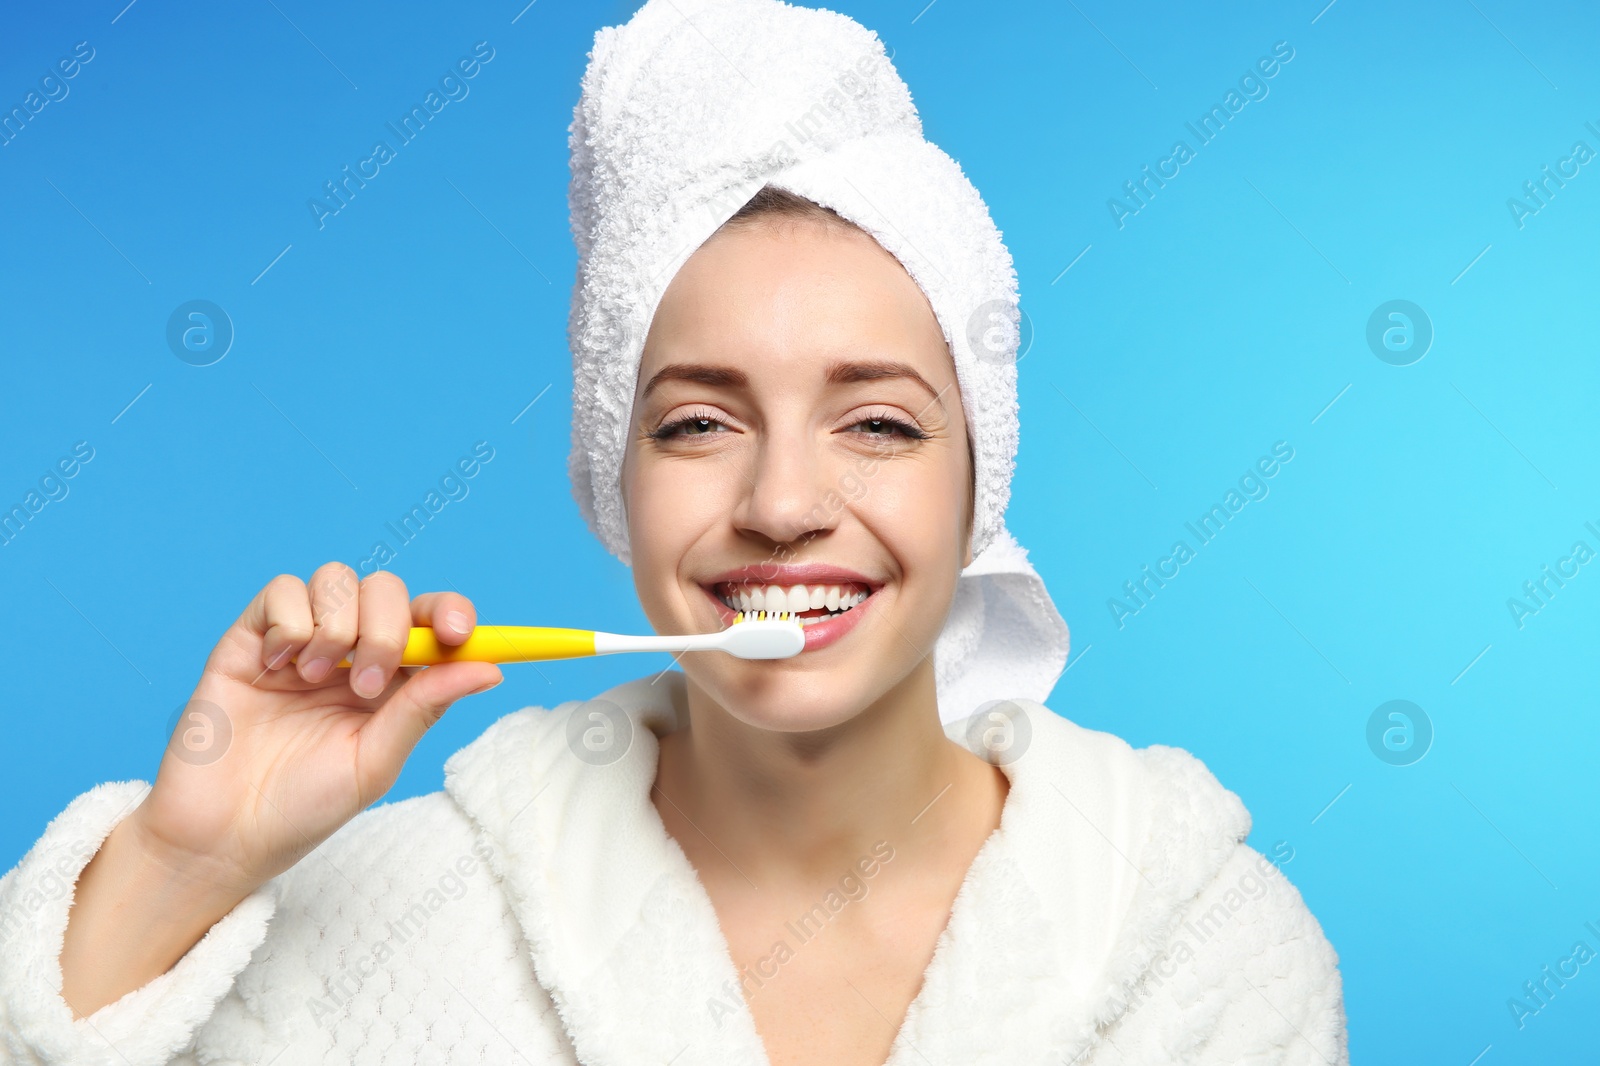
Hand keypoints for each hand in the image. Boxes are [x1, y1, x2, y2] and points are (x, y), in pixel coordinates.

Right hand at [128, 564, 502, 895]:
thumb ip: (425, 706)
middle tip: (363, 685)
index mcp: (391, 680)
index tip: (458, 632)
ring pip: (337, 579)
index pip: (431, 620)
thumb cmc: (303, 806)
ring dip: (337, 625)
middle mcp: (350, 651)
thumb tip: (491, 668)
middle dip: (386, 629)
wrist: (223, 833)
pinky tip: (279, 666)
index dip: (451, 611)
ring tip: (313, 678)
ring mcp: (301, 641)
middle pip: (386, 590)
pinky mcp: (251, 638)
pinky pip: (282, 589)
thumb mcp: (377, 760)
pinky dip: (290, 620)